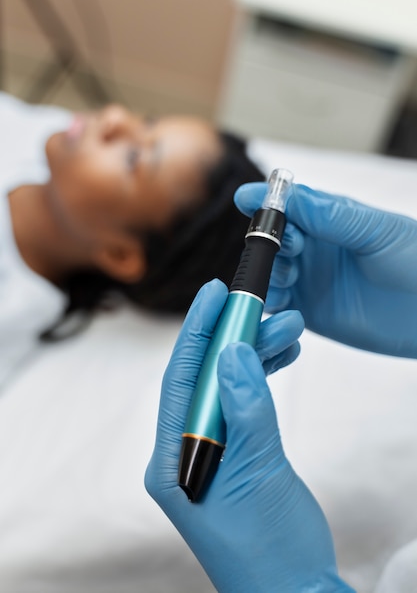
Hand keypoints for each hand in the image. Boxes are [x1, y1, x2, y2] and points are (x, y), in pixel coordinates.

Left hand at [145, 279, 352, 592]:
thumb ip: (246, 411)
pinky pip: (244, 402)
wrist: (296, 592)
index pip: (179, 382)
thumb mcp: (258, 476)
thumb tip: (232, 353)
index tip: (213, 294)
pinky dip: (263, 377)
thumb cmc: (269, 551)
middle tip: (261, 306)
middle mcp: (182, 452)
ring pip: (228, 386)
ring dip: (255, 354)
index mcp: (170, 461)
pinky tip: (281, 356)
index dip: (196, 333)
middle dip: (234, 338)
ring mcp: (210, 451)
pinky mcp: (236, 453)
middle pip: (204, 378)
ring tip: (288, 329)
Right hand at [235, 183, 416, 357]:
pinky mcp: (308, 311)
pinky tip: (284, 300)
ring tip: (291, 276)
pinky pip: (276, 305)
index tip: (245, 199)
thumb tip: (289, 196)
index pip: (288, 205)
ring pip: (268, 271)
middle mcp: (314, 247)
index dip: (265, 202)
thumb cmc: (416, 261)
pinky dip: (270, 302)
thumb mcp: (376, 231)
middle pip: (270, 238)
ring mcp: (308, 279)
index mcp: (329, 219)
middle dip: (268, 240)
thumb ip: (332, 216)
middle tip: (288, 247)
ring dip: (268, 271)